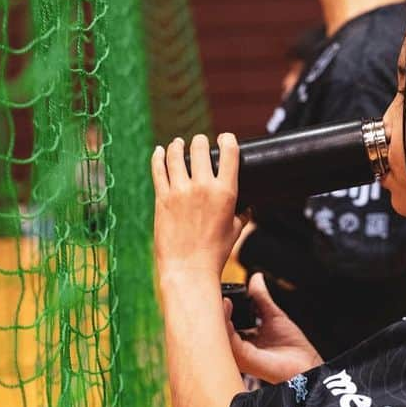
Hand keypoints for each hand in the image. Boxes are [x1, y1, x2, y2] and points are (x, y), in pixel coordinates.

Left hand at [152, 133, 247, 280]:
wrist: (189, 268)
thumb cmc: (215, 253)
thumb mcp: (236, 231)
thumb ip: (242, 214)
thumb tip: (246, 208)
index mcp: (226, 192)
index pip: (229, 153)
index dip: (228, 140)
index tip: (226, 138)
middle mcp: (203, 187)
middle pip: (200, 148)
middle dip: (201, 142)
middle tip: (200, 142)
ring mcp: (180, 191)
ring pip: (175, 155)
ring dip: (177, 145)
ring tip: (177, 144)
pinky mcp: (162, 198)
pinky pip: (158, 169)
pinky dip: (158, 157)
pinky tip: (159, 152)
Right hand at [224, 273, 322, 382]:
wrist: (307, 365)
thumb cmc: (293, 348)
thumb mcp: (274, 316)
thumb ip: (260, 298)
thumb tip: (255, 277)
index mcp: (240, 340)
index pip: (223, 321)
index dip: (220, 305)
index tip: (220, 289)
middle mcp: (236, 348)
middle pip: (217, 327)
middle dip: (214, 308)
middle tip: (213, 290)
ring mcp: (238, 355)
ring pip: (218, 333)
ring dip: (218, 312)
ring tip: (222, 297)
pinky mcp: (244, 358)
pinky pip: (228, 339)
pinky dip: (225, 322)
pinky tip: (227, 307)